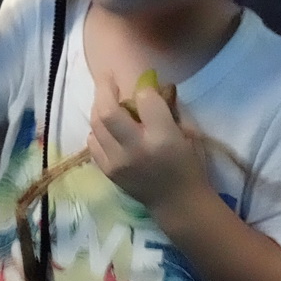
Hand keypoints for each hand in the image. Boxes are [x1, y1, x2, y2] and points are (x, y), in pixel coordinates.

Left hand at [87, 76, 208, 213]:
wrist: (177, 202)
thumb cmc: (188, 165)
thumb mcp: (186, 133)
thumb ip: (166, 109)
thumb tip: (148, 85)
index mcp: (162, 137)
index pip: (144, 100)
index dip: (144, 88)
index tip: (145, 86)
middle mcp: (136, 149)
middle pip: (109, 111)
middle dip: (106, 89)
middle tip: (108, 78)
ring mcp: (118, 162)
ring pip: (96, 125)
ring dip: (99, 107)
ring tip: (106, 100)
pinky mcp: (108, 171)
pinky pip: (93, 143)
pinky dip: (97, 130)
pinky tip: (106, 127)